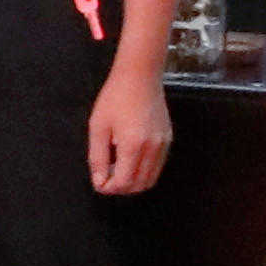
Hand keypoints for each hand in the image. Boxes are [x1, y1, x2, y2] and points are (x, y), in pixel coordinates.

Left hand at [86, 61, 172, 196]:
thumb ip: (98, 158)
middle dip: (120, 188)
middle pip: (138, 185)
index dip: (109, 188)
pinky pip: (157, 166)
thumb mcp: (98, 128)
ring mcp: (163, 144)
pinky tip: (130, 159)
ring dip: (133, 181)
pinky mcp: (168, 139)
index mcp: (133, 145)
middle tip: (106, 178)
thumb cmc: (116, 98)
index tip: (99, 182)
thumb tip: (100, 181)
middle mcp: (152, 148)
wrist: (139, 77)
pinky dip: (144, 171)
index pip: (123, 182)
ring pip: (150, 179)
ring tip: (118, 169)